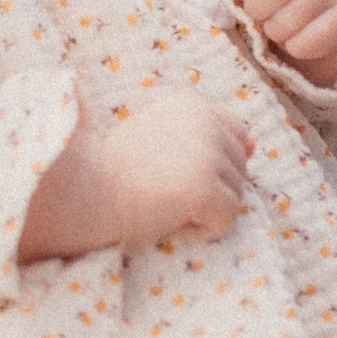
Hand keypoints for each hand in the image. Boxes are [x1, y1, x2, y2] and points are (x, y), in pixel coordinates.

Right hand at [18, 93, 251, 262]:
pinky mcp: (204, 187)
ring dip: (203, 211)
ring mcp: (207, 154)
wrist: (82, 191)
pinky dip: (201, 231)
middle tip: (161, 188)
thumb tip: (255, 146)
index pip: (237, 135)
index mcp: (194, 106)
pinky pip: (226, 222)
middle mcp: (206, 122)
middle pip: (240, 170)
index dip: (214, 162)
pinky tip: (168, 217)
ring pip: (236, 198)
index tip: (173, 170)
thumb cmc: (114, 171)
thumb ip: (206, 138)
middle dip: (209, 189)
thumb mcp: (163, 140)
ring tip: (162, 202)